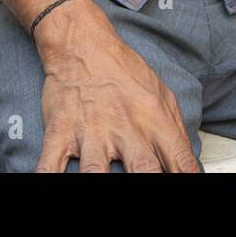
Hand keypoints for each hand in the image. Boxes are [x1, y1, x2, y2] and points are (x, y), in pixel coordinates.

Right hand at [34, 2, 198, 172]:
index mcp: (153, 119)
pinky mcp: (61, 132)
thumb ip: (175, 132)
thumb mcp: (161, 93)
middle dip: (148, 182)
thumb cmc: (122, 71)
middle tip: (150, 191)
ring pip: (95, 172)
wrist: (82, 45)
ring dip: (99, 181)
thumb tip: (188, 166)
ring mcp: (91, 131)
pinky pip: (50, 164)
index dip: (185, 176)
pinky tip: (50, 182)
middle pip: (144, 169)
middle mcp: (125, 127)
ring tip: (103, 187)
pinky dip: (47, 175)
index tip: (185, 184)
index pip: (179, 158)